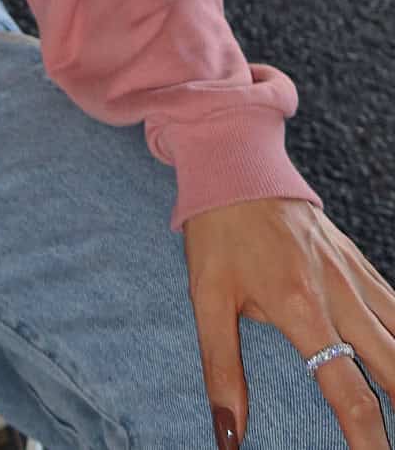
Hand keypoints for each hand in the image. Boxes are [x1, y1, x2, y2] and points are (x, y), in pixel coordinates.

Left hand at [183, 198, 394, 447]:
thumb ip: (221, 368)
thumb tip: (227, 433)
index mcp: (303, 310)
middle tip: (393, 442)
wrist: (235, 162)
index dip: (368, 439)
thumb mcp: (208, 297)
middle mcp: (340, 295)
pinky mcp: (357, 260)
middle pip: (393, 368)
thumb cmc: (218, 231)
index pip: (349, 392)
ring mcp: (354, 275)